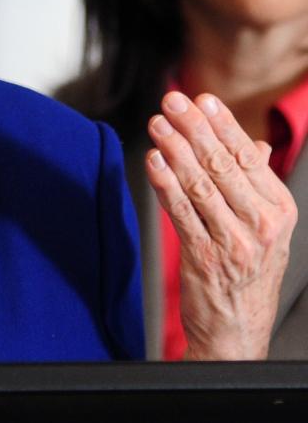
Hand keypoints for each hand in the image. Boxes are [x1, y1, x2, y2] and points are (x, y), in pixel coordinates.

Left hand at [146, 91, 296, 359]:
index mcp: (278, 210)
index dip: (223, 125)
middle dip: (194, 128)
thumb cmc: (248, 273)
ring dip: (175, 149)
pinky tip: (153, 161)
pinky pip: (181, 212)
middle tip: (172, 102)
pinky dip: (165, 183)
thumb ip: (257, 184)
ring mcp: (234, 242)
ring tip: (158, 125)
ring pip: (200, 184)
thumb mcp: (266, 227)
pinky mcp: (204, 257)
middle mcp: (261, 224)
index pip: (249, 157)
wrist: (238, 330)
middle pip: (223, 165)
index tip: (202, 100)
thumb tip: (256, 145)